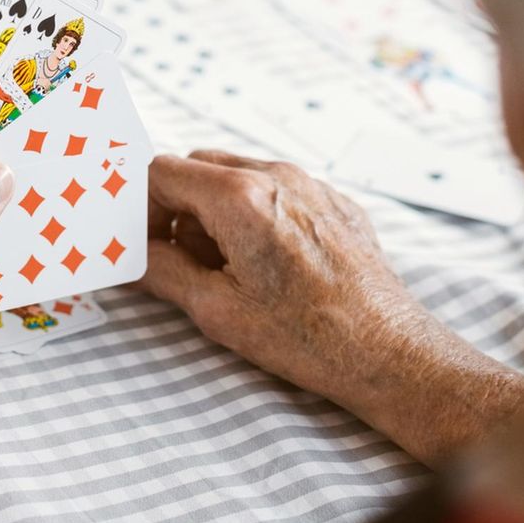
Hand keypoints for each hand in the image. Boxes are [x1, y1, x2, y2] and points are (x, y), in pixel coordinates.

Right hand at [142, 151, 523, 464]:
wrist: (390, 354)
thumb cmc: (309, 337)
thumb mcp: (216, 310)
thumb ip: (163, 271)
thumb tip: (132, 256)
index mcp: (241, 198)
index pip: (162, 173)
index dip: (140, 207)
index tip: (139, 241)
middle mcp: (277, 177)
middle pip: (197, 167)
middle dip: (176, 209)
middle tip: (178, 259)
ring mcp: (311, 186)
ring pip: (236, 177)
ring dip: (214, 212)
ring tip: (225, 269)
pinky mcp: (335, 203)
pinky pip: (277, 191)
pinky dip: (255, 216)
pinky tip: (266, 267)